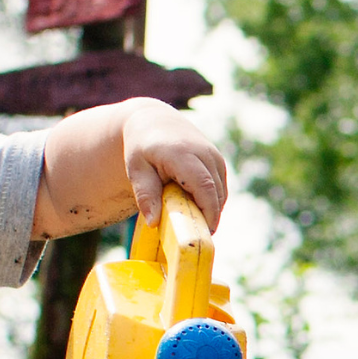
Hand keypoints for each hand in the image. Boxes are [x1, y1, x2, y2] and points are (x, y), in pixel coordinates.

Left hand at [119, 99, 229, 226]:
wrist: (155, 122)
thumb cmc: (142, 149)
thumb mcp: (136, 170)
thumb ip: (145, 195)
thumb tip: (154, 222)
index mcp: (182, 154)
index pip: (204, 187)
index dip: (207, 212)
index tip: (202, 233)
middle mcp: (204, 153)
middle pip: (216, 193)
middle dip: (210, 217)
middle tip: (195, 236)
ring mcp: (214, 156)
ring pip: (221, 193)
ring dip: (211, 210)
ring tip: (192, 222)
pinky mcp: (219, 161)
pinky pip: (221, 188)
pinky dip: (212, 202)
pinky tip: (196, 208)